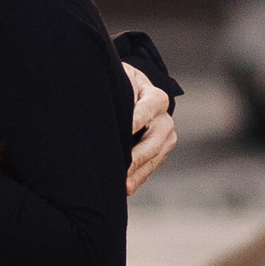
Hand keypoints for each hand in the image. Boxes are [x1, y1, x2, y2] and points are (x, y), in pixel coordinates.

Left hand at [121, 64, 176, 197]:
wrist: (137, 93)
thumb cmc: (123, 84)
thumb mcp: (121, 77)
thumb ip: (118, 85)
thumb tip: (98, 93)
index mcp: (155, 97)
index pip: (147, 108)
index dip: (136, 120)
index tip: (126, 130)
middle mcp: (164, 119)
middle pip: (153, 141)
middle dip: (137, 157)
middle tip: (121, 169)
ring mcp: (166, 137)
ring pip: (153, 158)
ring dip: (137, 173)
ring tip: (122, 186)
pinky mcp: (161, 152)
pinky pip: (150, 167)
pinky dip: (138, 178)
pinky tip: (125, 188)